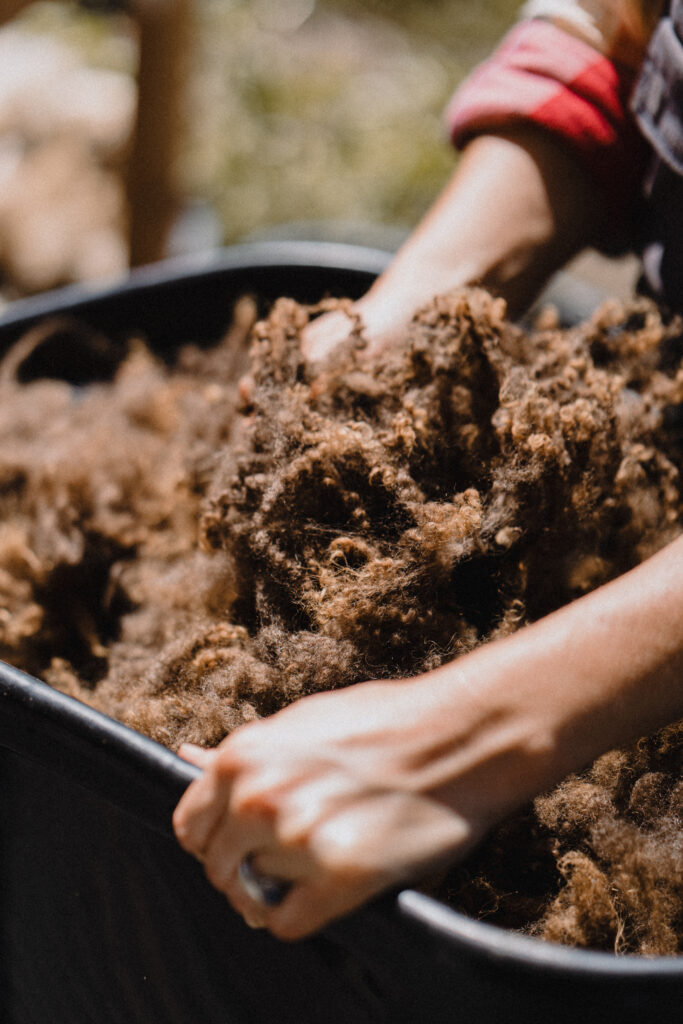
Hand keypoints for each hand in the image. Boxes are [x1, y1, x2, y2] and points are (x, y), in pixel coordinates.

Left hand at [172, 676, 482, 939]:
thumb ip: (242, 752)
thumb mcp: (302, 722)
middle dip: (243, 868)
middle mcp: (258, 798)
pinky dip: (299, 914)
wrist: (461, 735)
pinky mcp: (338, 876)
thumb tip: (184, 759)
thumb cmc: (385, 722)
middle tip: (287, 856)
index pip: (190, 826)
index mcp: (242, 756)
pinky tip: (327, 890)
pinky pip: (284, 923)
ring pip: (250, 895)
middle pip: (216, 867)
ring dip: (277, 888)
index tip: (244, 840)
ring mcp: (296, 839)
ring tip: (318, 863)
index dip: (215, 839)